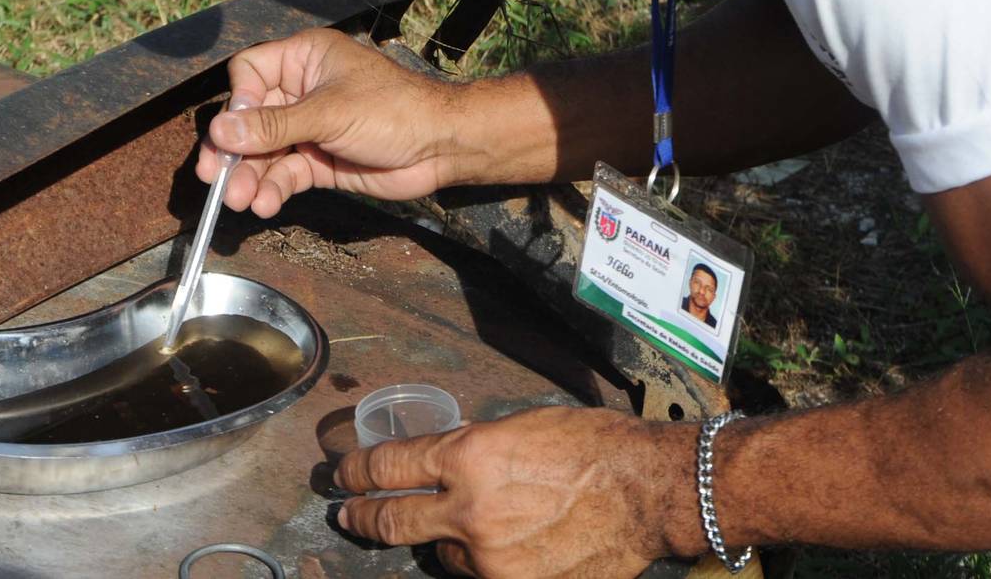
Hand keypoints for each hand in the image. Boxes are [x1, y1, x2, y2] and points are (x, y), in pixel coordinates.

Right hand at [199, 29, 469, 216]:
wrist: (440, 147)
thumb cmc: (393, 110)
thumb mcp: (329, 113)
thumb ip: (273, 125)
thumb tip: (221, 131)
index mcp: (305, 59)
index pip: (250, 72)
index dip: (238, 101)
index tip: (235, 130)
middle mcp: (302, 90)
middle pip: (249, 119)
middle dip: (234, 150)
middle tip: (214, 177)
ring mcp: (310, 128)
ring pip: (264, 152)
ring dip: (249, 176)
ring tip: (240, 199)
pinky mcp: (319, 160)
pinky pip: (285, 173)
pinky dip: (273, 189)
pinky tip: (265, 204)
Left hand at [334, 407, 703, 577]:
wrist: (647, 490)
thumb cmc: (593, 445)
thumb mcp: (521, 427)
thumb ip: (475, 450)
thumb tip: (447, 465)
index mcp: (468, 457)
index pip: (388, 467)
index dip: (357, 472)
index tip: (343, 476)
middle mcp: (469, 511)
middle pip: (392, 522)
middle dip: (362, 518)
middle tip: (348, 515)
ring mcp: (490, 558)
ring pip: (443, 555)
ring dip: (445, 541)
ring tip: (470, 526)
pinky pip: (481, 575)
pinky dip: (482, 561)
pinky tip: (507, 546)